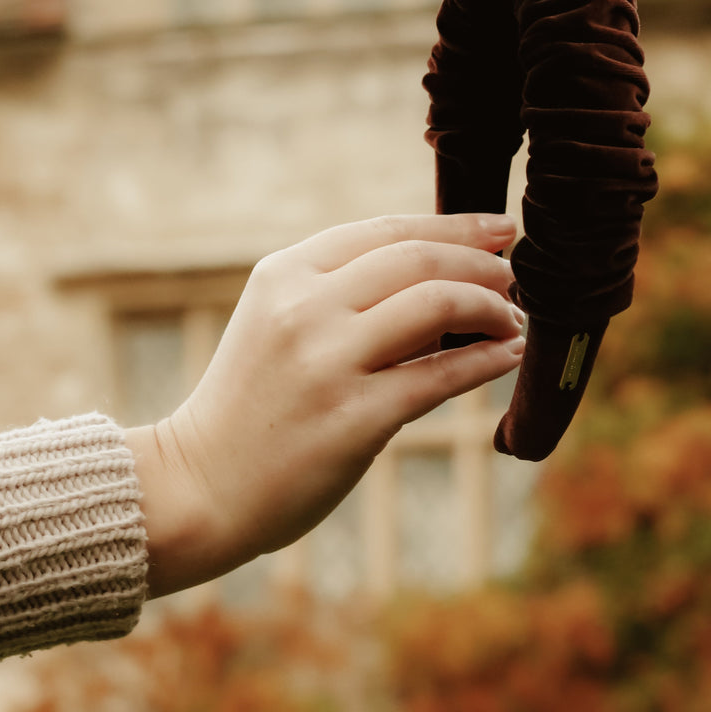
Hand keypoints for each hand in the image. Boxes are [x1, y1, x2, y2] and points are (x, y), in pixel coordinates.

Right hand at [125, 212, 522, 596]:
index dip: (453, 225)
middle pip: (418, 259)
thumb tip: (448, 279)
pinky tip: (507, 355)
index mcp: (284, 273)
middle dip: (480, 263)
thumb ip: (345, 293)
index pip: (387, 229)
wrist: (198, 486)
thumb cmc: (252, 404)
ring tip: (511, 319)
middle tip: (512, 276)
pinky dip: (486, 361)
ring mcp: (327, 362)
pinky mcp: (353, 419)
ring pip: (437, 305)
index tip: (498, 229)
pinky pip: (440, 377)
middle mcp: (304, 308)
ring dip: (490, 307)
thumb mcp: (279, 323)